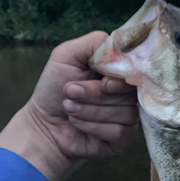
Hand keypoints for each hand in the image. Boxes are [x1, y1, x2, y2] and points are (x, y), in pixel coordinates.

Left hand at [0, 32, 138, 180]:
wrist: (43, 123)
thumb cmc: (55, 88)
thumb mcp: (68, 55)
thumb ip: (95, 43)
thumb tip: (122, 46)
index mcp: (119, 72)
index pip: (135, 70)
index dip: (119, 78)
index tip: (101, 82)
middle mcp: (128, 93)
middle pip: (129, 92)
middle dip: (95, 94)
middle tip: (70, 93)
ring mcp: (128, 116)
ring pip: (125, 113)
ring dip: (90, 111)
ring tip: (70, 109)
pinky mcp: (123, 138)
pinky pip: (119, 131)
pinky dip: (94, 127)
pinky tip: (78, 124)